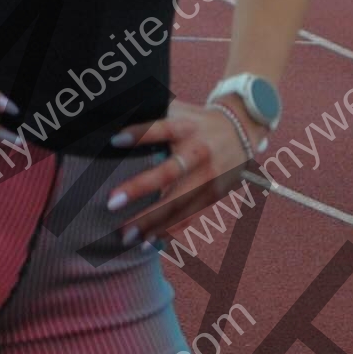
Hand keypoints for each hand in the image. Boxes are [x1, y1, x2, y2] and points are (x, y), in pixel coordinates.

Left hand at [104, 99, 261, 243]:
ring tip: (126, 236)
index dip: (141, 134)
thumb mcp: (180, 110)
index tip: (114, 141)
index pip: (163, 128)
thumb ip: (153, 113)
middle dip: (141, 188)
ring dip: (152, 221)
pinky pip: (190, 216)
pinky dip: (169, 231)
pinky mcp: (213, 194)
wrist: (242, 130)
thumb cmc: (196, 121)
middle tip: (111, 203)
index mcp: (187, 127)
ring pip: (180, 202)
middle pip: (170, 172)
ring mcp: (209, 176)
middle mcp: (199, 152)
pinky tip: (148, 243)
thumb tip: (110, 117)